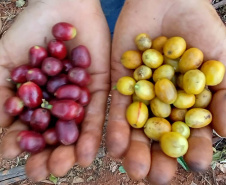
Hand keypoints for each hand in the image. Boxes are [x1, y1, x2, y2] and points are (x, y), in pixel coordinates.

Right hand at [0, 0, 109, 181]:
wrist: (61, 6)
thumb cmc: (30, 31)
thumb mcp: (6, 61)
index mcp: (38, 100)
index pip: (28, 129)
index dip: (20, 143)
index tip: (12, 156)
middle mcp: (60, 104)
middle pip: (54, 135)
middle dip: (48, 154)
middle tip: (44, 172)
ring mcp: (81, 98)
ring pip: (77, 130)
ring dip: (72, 150)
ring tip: (68, 166)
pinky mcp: (100, 90)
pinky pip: (98, 114)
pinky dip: (93, 132)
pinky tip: (89, 152)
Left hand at [106, 0, 225, 183]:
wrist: (167, 1)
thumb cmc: (199, 28)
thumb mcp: (222, 59)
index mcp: (187, 103)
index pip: (191, 133)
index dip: (194, 149)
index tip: (197, 165)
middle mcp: (162, 104)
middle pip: (160, 136)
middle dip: (159, 157)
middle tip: (155, 177)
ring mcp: (140, 96)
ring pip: (136, 128)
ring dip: (134, 149)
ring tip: (133, 169)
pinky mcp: (120, 85)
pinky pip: (116, 108)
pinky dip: (116, 127)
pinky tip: (114, 146)